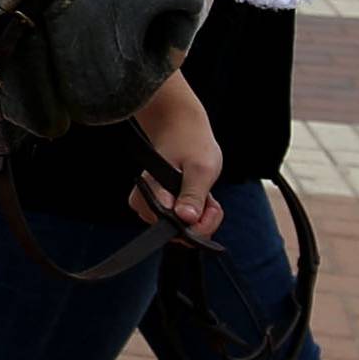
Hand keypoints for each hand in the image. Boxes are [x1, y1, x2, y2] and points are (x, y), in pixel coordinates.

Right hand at [129, 73, 223, 239]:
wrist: (179, 126)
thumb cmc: (189, 142)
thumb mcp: (200, 168)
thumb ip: (193, 195)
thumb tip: (186, 218)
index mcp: (154, 196)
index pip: (177, 231)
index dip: (200, 226)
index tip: (210, 205)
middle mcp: (147, 205)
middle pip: (180, 234)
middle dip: (202, 220)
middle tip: (209, 196)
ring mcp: (153, 206)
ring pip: (183, 228)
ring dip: (200, 214)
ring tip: (204, 190)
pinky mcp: (160, 206)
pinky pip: (182, 221)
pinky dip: (196, 210)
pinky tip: (199, 193)